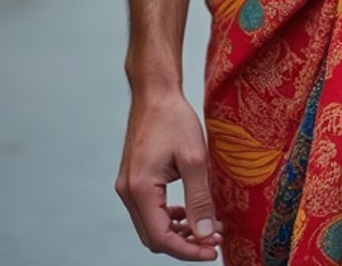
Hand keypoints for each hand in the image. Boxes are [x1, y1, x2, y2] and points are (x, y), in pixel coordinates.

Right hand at [116, 90, 222, 260]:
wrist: (155, 92)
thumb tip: (205, 233)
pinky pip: (149, 211)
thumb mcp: (194, 159)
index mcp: (139, 189)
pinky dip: (169, 217)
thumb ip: (199, 199)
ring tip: (206, 226)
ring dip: (178, 232)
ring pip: (151, 226)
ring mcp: (127, 186)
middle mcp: (127, 192)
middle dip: (185, 243)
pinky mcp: (133, 179)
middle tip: (214, 239)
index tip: (213, 250)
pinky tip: (188, 212)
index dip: (188, 250)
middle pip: (154, 237)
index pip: (161, 238)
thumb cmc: (174, 119)